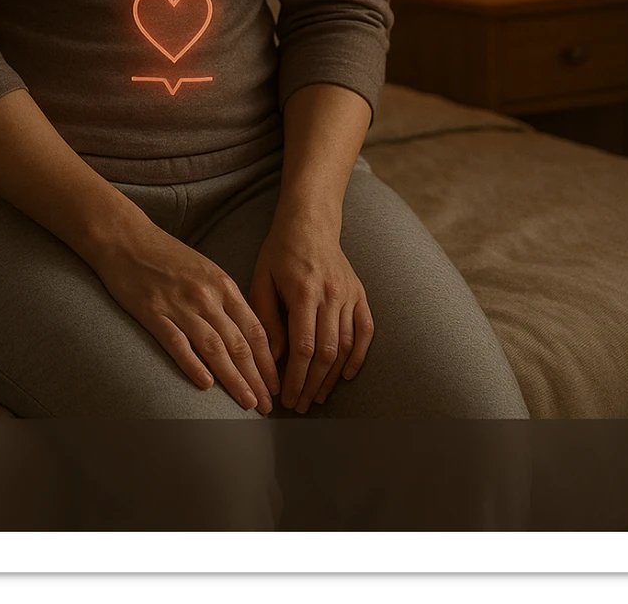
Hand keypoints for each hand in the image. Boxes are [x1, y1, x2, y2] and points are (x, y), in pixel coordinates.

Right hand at [93, 221, 281, 413]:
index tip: (275, 384)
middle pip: (238, 343)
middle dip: (256, 378)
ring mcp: (179, 304)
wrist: (126, 238)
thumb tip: (245, 335)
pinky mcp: (152, 312)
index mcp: (222, 284)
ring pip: (214, 348)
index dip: (268, 360)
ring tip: (247, 402)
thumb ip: (224, 299)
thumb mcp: (204, 269)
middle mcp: (206, 295)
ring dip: (233, 379)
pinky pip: (177, 343)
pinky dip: (193, 365)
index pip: (254, 329)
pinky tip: (206, 385)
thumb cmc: (166, 255)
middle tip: (268, 406)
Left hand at [248, 215, 372, 413]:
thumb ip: (267, 319)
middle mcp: (331, 295)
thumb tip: (273, 359)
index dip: (296, 378)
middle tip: (300, 405)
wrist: (310, 223)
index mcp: (304, 291)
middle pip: (326, 352)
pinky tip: (346, 375)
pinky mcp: (360, 294)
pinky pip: (365, 331)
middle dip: (312, 384)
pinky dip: (358, 356)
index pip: (304, 347)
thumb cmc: (279, 252)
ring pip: (346, 346)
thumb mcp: (261, 280)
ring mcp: (349, 295)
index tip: (286, 398)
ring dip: (332, 377)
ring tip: (317, 397)